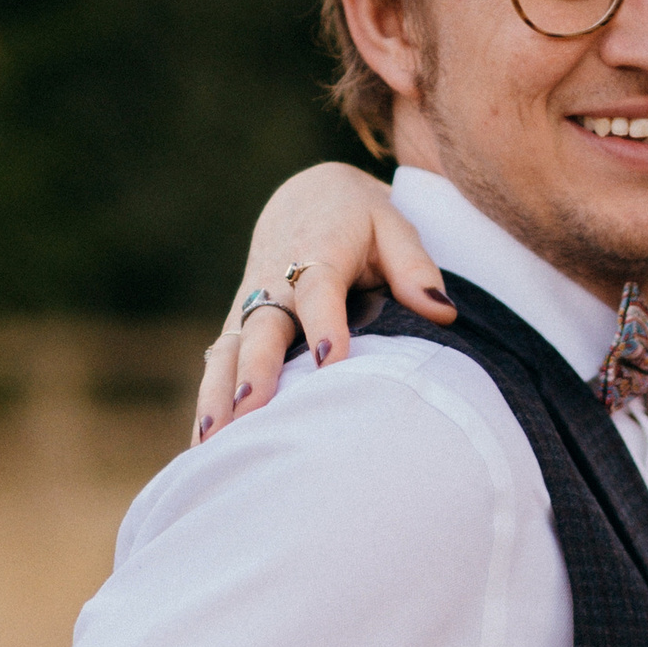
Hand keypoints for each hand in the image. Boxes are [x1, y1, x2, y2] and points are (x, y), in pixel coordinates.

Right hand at [193, 164, 457, 442]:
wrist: (308, 198)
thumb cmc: (360, 220)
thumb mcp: (393, 226)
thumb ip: (415, 266)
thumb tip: (443, 312)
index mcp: (317, 253)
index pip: (318, 289)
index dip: (323, 322)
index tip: (331, 359)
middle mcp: (274, 283)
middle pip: (261, 328)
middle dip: (255, 370)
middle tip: (250, 411)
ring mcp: (251, 307)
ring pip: (228, 351)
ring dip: (218, 395)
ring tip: (214, 442)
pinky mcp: (239, 327)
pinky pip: (219, 366)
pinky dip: (209, 403)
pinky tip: (204, 448)